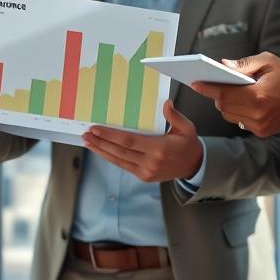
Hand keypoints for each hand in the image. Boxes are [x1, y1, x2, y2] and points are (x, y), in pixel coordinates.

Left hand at [82, 100, 202, 182]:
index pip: (129, 141)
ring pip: (118, 160)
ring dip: (101, 150)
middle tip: (86, 134)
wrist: (193, 166)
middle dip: (100, 142)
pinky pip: (123, 166)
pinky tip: (101, 150)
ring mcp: (146, 171)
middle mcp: (150, 162)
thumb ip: (174, 116)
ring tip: (88, 142)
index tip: (96, 128)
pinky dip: (110, 158)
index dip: (110, 135)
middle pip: (119, 151)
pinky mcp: (143, 176)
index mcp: (159, 149)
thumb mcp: (187, 128)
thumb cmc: (188, 145)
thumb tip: (166, 103)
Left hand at [191, 52, 279, 136]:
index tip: (195, 82)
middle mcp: (258, 114)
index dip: (207, 88)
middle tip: (214, 83)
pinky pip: (240, 122)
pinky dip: (237, 112)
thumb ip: (244, 64)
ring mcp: (261, 126)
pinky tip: (244, 102)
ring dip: (226, 105)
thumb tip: (223, 65)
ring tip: (230, 92)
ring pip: (229, 116)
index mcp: (258, 96)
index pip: (224, 93)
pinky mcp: (263, 132)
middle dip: (216, 95)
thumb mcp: (268, 61)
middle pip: (223, 106)